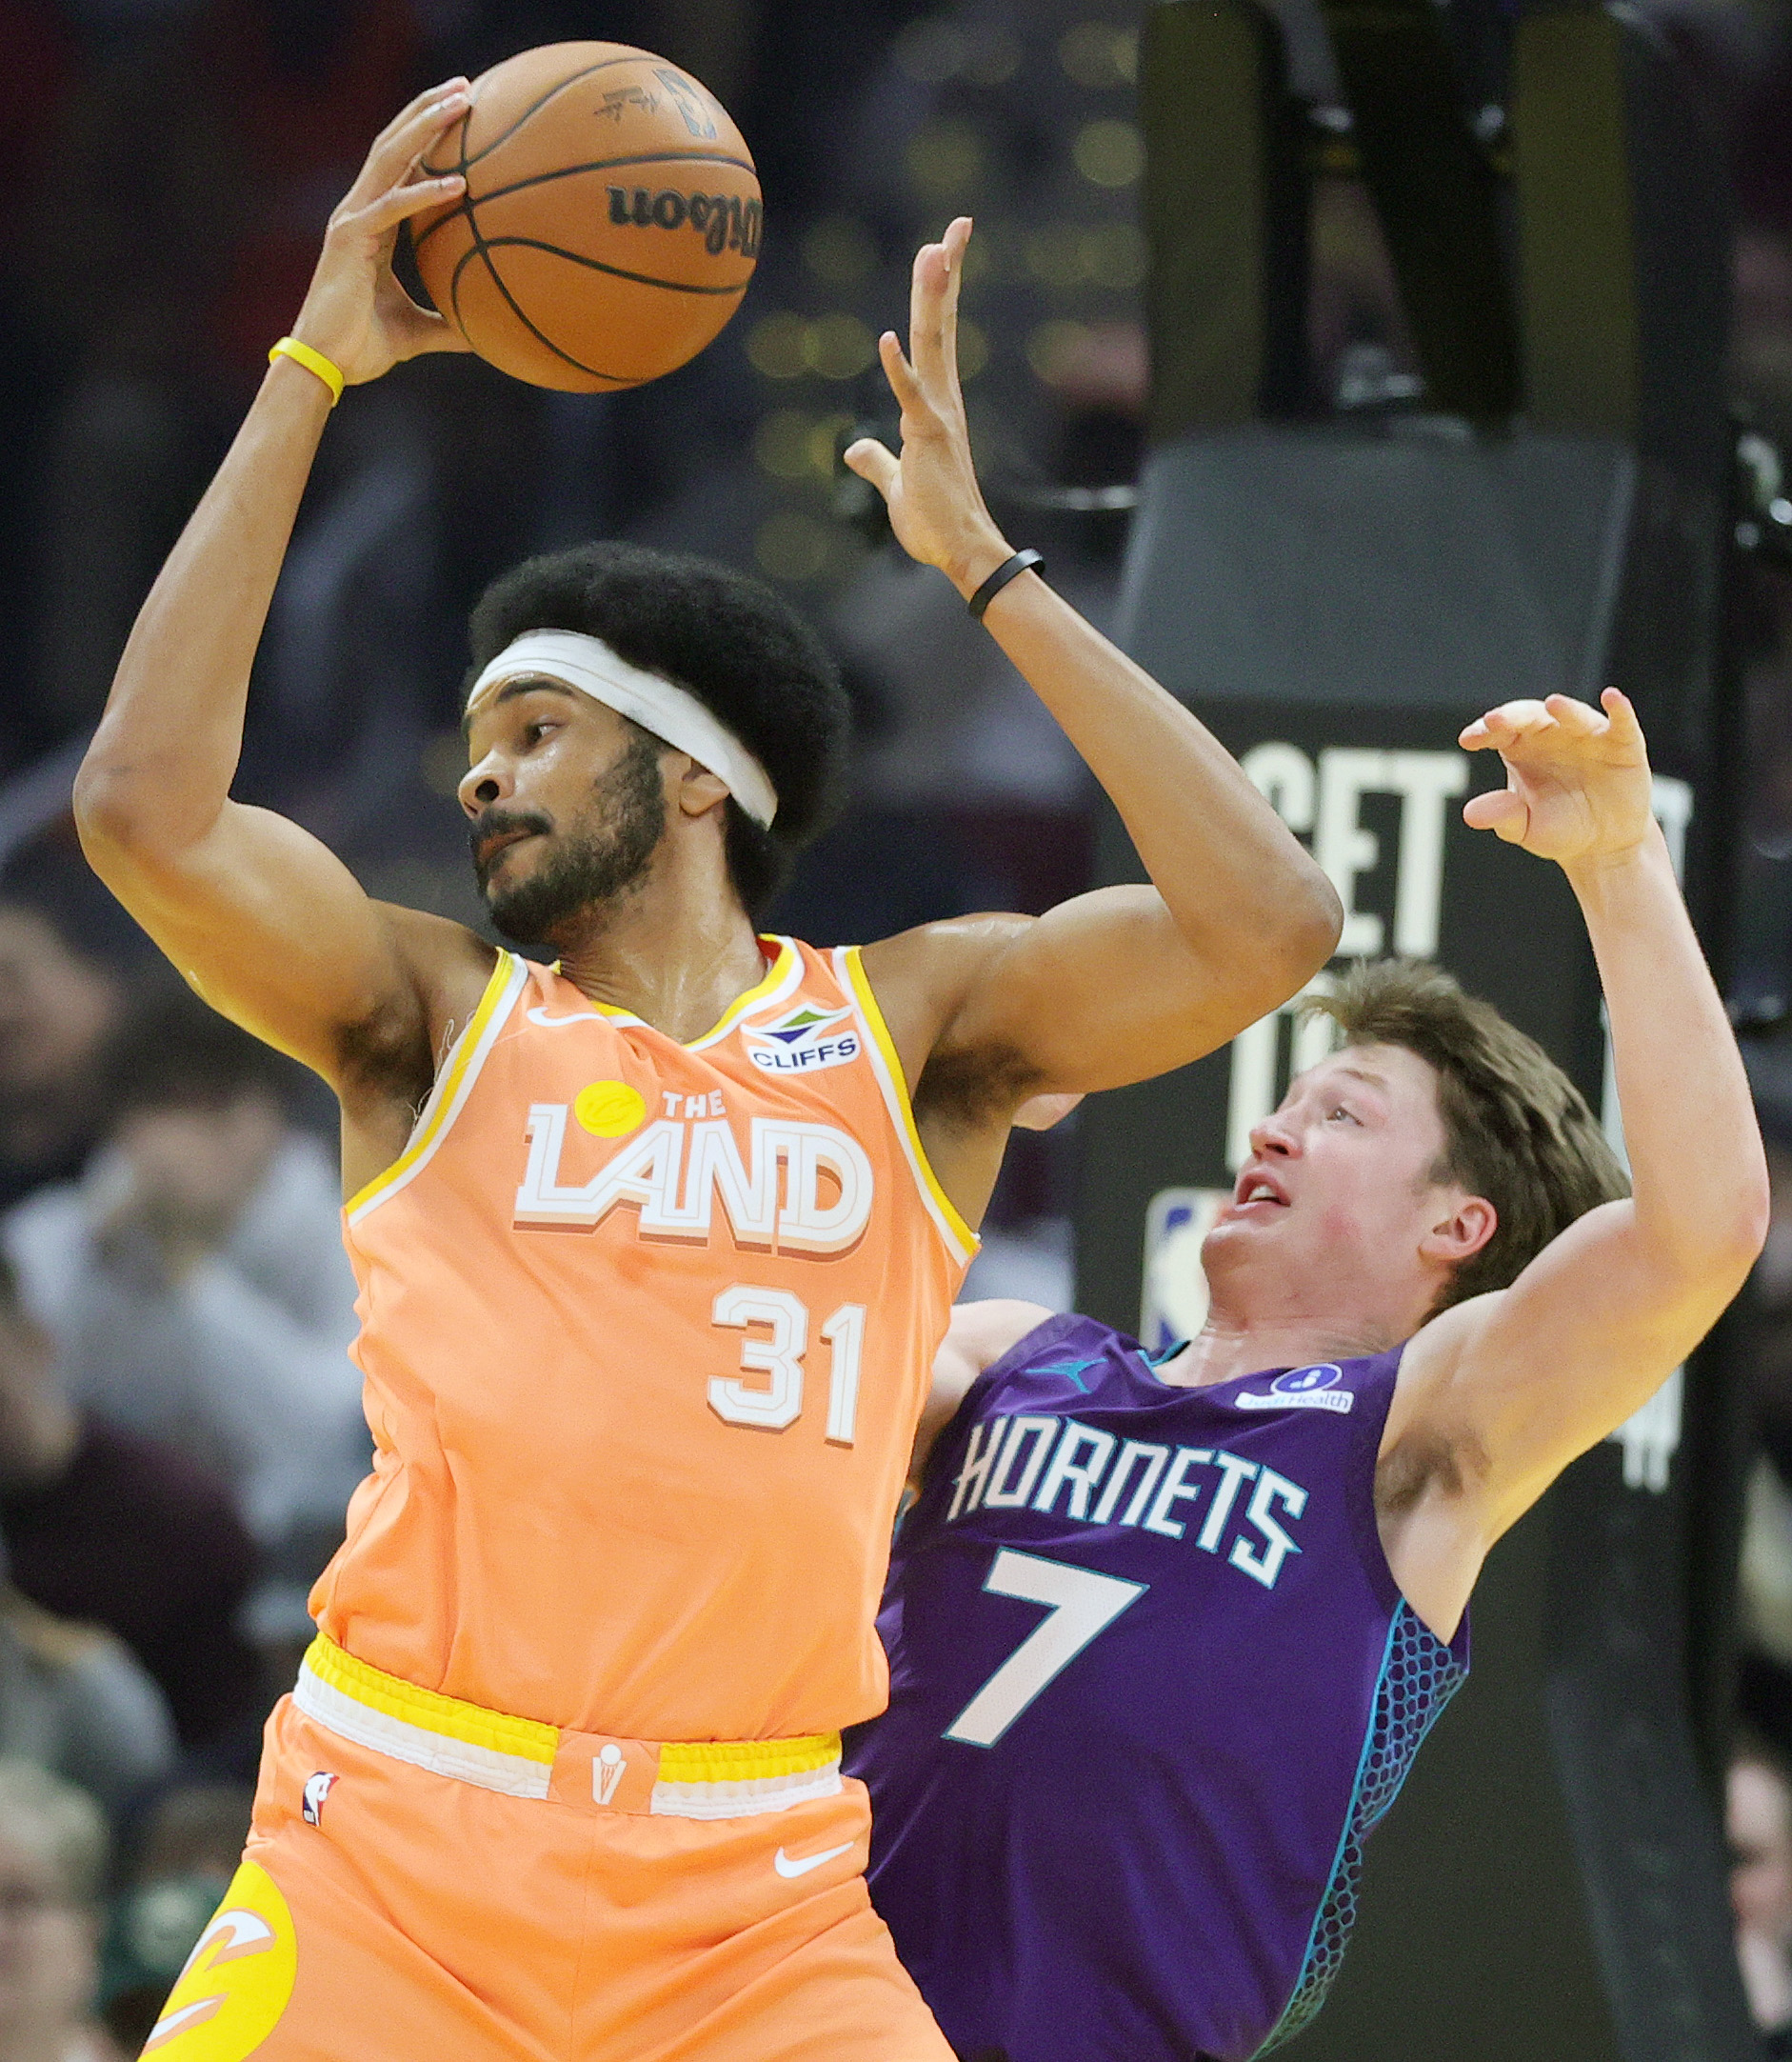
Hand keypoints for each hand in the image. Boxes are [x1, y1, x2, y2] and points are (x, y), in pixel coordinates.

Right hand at [287, 80, 475, 385]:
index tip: (466, 113)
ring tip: (461, 103)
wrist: (329, 366)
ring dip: (426, 127)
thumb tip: (488, 332)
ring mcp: (352, 219)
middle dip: (429, 111)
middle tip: (467, 86)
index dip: (430, 134)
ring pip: (390, 158)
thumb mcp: (420, 331)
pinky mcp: (349, 239)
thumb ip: (451, 323)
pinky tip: (459, 185)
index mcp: (375, 223)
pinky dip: (424, 194)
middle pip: (396, 143)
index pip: (404, 164)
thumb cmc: (365, 346)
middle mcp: (361, 210)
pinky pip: (392, 208)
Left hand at [844, 219, 1010, 592]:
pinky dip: (898, 369)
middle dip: (946, 275)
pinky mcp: (927, 438)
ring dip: (932, 300)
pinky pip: (911, 398)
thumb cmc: (934, 522)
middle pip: (940, 326)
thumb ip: (876, 462)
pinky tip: (889, 338)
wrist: (961, 552)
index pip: (937, 337)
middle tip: (956, 226)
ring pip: (933, 346)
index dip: (940, 293)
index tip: (946, 248)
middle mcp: (942, 399)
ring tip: (936, 252)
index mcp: (935, 404)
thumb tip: (854, 449)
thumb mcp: (895, 484)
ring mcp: (937, 415)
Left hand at [1460, 690, 1654, 868]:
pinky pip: (1621, 722)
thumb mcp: (1526, 827)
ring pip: (1574, 716)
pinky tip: (1612, 697)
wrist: (1602, 843)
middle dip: (1513, 716)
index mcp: (1520, 747)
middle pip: (1530, 717)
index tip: (1469, 739)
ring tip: (1553, 704)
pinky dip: (1619, 708)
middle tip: (1495, 720)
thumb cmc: (1559, 828)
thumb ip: (1502, 816)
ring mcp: (1587, 735)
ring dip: (1565, 709)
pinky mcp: (1622, 743)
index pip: (1498, 732)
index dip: (1483, 731)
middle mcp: (1552, 734)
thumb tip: (1470, 814)